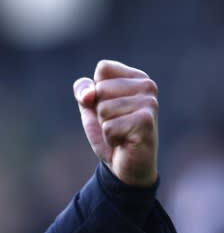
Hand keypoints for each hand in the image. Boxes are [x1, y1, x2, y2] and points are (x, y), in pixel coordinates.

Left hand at [73, 60, 158, 185]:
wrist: (125, 164)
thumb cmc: (110, 130)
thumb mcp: (90, 105)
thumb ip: (83, 90)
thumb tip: (90, 95)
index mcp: (136, 77)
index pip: (103, 68)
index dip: (95, 89)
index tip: (108, 104)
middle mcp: (148, 86)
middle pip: (100, 88)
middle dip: (100, 110)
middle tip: (116, 122)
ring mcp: (150, 103)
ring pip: (103, 108)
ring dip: (105, 125)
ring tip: (121, 131)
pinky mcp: (146, 122)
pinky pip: (109, 126)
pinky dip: (110, 138)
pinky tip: (124, 141)